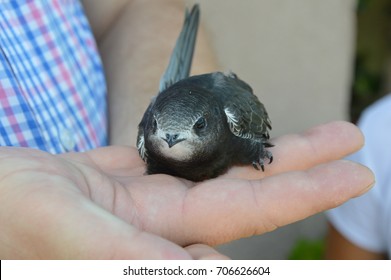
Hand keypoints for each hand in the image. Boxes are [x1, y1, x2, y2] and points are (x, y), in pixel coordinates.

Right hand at [0, 121, 373, 258]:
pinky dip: (226, 152)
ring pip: (227, 175)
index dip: (299, 204)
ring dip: (274, 156)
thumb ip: (137, 260)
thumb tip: (213, 269)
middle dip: (304, 175)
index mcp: (154, 250)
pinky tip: (258, 145)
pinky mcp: (140, 180)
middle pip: (249, 199)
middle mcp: (165, 231)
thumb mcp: (73, 241)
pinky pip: (195, 161)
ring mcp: (155, 202)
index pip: (242, 232)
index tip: (348, 180)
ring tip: (327, 137)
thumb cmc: (11, 218)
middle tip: (356, 152)